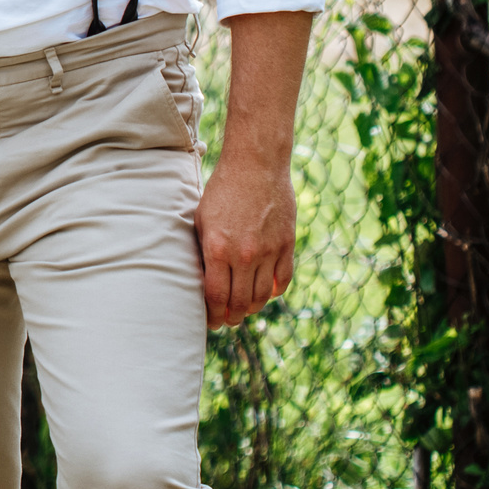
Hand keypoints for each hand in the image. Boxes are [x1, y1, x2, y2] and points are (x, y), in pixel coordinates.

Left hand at [196, 158, 295, 328]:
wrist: (255, 166)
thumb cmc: (221, 191)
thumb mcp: (201, 220)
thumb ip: (204, 252)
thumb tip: (203, 282)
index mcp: (218, 249)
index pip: (216, 297)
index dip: (213, 315)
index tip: (210, 322)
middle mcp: (245, 255)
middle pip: (240, 303)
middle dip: (231, 317)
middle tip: (226, 320)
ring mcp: (269, 252)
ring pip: (262, 296)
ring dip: (252, 308)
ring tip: (243, 309)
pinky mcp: (287, 245)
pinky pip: (283, 280)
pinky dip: (274, 292)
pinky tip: (264, 293)